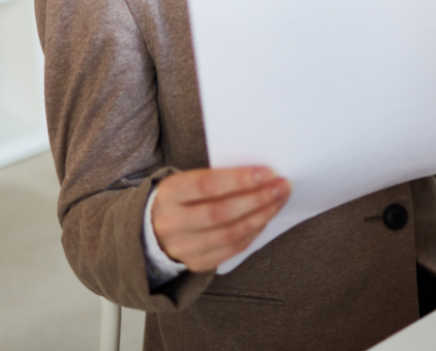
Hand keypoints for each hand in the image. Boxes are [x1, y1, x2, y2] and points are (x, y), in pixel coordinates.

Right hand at [150, 166, 290, 271]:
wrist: (153, 230)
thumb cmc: (181, 198)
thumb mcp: (187, 181)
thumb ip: (216, 178)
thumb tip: (260, 175)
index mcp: (169, 194)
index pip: (208, 185)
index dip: (240, 179)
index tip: (267, 172)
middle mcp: (172, 223)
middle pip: (222, 212)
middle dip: (258, 198)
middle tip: (282, 186)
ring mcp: (183, 247)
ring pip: (231, 233)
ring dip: (261, 215)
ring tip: (279, 200)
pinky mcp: (196, 263)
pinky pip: (232, 249)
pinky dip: (253, 232)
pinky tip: (265, 219)